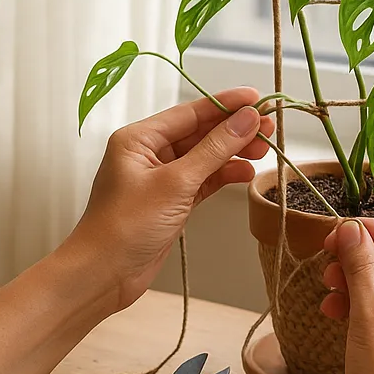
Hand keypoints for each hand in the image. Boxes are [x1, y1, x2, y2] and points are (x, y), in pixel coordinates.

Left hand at [60, 88, 272, 313]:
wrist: (103, 275)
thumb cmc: (126, 226)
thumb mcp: (175, 183)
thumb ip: (214, 150)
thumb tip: (246, 120)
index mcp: (138, 139)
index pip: (189, 112)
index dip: (226, 104)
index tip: (257, 99)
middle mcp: (148, 153)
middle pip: (199, 133)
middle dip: (234, 130)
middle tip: (270, 127)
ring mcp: (160, 179)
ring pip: (204, 158)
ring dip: (232, 153)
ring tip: (264, 150)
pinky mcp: (170, 202)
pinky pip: (202, 181)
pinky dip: (223, 177)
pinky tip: (246, 173)